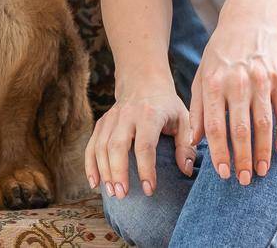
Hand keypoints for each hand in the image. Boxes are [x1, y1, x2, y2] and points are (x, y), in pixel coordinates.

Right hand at [84, 77, 192, 199]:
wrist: (143, 81)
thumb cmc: (166, 105)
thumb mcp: (183, 119)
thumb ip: (186, 145)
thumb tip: (186, 170)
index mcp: (149, 114)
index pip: (144, 145)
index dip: (146, 169)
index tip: (149, 190)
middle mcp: (127, 115)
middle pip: (117, 146)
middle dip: (118, 172)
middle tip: (123, 195)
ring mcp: (111, 118)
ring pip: (101, 146)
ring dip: (104, 171)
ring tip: (113, 193)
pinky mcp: (102, 123)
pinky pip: (92, 145)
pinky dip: (90, 164)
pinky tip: (95, 183)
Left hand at [189, 8, 276, 185]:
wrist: (249, 19)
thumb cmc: (221, 52)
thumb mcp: (201, 75)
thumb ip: (198, 108)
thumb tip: (194, 141)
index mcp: (213, 83)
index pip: (215, 126)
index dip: (219, 152)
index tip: (223, 173)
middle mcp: (237, 82)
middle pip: (241, 129)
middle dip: (242, 158)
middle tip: (244, 180)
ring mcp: (260, 80)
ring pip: (264, 124)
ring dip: (263, 151)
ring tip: (261, 171)